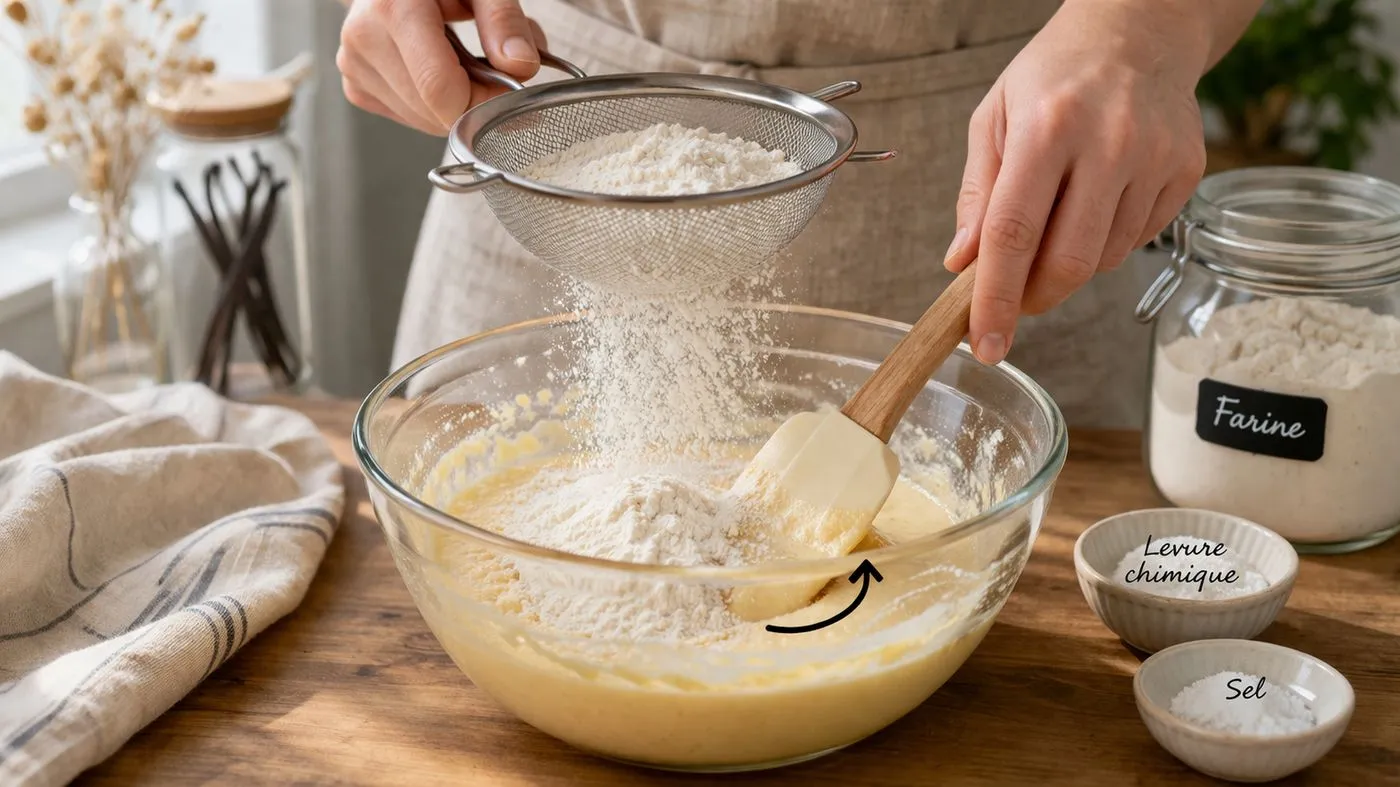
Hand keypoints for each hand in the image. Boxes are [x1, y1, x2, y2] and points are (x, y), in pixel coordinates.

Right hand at [337, 0, 546, 135]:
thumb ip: (504, 21)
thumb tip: (521, 66)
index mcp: (392, 9)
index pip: (440, 89)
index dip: (485, 101)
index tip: (511, 89)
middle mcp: (364, 40)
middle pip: (435, 111)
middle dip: (474, 100)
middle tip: (487, 67)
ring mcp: (355, 67)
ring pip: (424, 121)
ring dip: (456, 105)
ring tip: (458, 62)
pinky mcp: (357, 87)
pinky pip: (410, 118)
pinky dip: (434, 107)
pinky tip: (436, 72)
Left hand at [942, 0, 1212, 364]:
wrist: (1139, 31)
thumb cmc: (1054, 76)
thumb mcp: (993, 118)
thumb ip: (977, 194)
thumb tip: (963, 264)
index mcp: (1047, 127)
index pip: (1013, 233)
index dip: (995, 298)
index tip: (985, 343)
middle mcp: (1107, 143)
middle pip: (1068, 261)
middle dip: (1034, 299)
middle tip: (1015, 301)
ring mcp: (1155, 157)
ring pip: (1104, 259)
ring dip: (1069, 265)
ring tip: (1059, 218)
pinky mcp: (1188, 170)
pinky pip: (1137, 241)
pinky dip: (1106, 243)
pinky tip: (1097, 202)